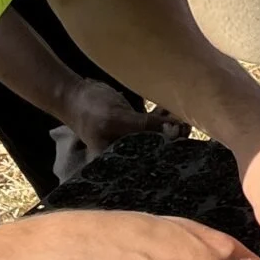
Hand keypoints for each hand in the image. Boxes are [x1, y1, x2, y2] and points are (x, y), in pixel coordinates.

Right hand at [56, 79, 183, 159]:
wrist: (72, 94)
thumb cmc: (87, 109)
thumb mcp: (116, 118)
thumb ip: (144, 125)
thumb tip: (175, 129)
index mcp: (120, 161)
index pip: (150, 165)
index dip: (169, 158)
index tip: (186, 148)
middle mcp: (127, 154)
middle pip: (158, 150)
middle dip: (174, 141)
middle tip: (187, 128)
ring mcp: (130, 139)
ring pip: (158, 136)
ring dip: (171, 127)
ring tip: (183, 118)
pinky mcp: (132, 126)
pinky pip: (153, 124)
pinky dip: (163, 117)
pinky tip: (172, 110)